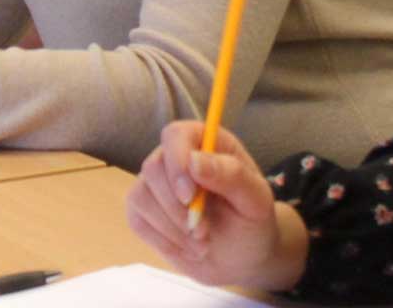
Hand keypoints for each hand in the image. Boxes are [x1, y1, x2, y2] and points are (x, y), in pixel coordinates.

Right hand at [125, 121, 306, 291]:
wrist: (240, 257)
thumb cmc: (251, 221)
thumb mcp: (255, 200)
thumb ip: (231, 175)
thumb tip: (194, 161)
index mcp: (204, 142)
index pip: (175, 135)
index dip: (177, 162)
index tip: (189, 197)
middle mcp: (174, 156)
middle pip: (152, 167)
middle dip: (176, 208)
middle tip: (203, 232)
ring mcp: (155, 183)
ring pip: (141, 196)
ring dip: (172, 228)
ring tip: (201, 243)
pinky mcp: (143, 210)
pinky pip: (138, 220)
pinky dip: (164, 241)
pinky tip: (187, 248)